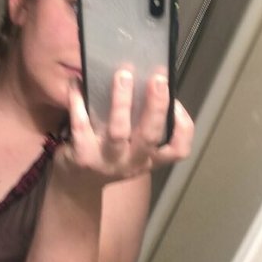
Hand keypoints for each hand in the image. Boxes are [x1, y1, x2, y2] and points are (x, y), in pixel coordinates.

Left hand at [60, 69, 193, 184]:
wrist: (78, 185)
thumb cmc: (110, 158)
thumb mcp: (132, 150)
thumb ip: (142, 127)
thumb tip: (148, 84)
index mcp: (149, 159)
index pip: (177, 151)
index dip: (183, 128)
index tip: (177, 105)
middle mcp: (132, 163)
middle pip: (150, 136)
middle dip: (156, 106)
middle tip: (158, 80)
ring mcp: (107, 162)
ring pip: (119, 132)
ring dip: (122, 102)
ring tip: (123, 76)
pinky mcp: (83, 157)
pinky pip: (82, 126)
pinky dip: (79, 103)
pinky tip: (78, 85)